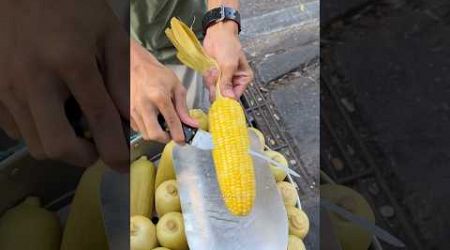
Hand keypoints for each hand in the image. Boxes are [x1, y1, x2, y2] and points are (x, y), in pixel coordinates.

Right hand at [0, 0, 128, 169]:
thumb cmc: (72, 8)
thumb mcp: (108, 34)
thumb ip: (119, 78)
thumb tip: (125, 118)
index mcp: (71, 63)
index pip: (98, 119)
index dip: (114, 149)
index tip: (123, 165)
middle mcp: (34, 80)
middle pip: (58, 146)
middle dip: (83, 156)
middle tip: (95, 145)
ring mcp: (7, 87)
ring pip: (35, 143)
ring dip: (62, 145)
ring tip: (74, 126)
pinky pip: (17, 129)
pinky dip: (39, 131)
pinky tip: (50, 112)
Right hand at [130, 39, 197, 143]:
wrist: (136, 65)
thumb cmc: (157, 74)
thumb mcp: (176, 86)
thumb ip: (183, 107)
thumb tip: (192, 123)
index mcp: (159, 97)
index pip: (171, 122)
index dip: (179, 135)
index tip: (183, 141)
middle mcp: (144, 105)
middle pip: (155, 134)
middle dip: (166, 139)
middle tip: (172, 134)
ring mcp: (133, 109)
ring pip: (146, 134)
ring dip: (157, 134)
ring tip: (163, 125)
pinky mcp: (128, 112)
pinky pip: (139, 129)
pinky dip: (148, 128)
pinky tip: (153, 119)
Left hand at [202, 21, 253, 100]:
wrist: (217, 33)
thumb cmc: (228, 46)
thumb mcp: (229, 65)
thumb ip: (227, 82)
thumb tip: (228, 99)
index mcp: (243, 79)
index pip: (235, 95)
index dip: (227, 99)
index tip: (218, 99)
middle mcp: (234, 81)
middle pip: (223, 94)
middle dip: (216, 86)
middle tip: (215, 74)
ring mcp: (222, 79)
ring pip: (214, 89)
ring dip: (211, 80)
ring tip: (213, 68)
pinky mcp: (213, 75)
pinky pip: (208, 82)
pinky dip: (207, 76)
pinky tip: (210, 68)